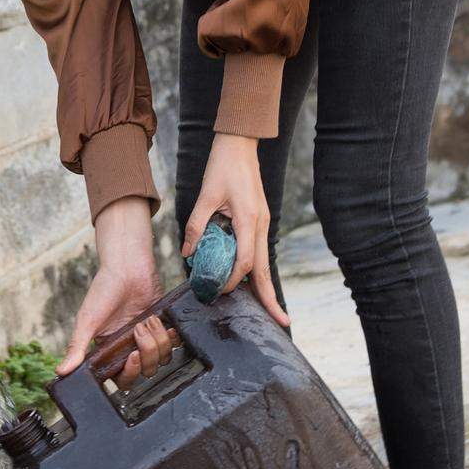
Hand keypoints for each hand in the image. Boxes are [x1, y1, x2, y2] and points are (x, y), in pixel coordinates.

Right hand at [56, 196, 177, 387]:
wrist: (127, 266)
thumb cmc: (103, 290)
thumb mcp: (87, 320)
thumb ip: (76, 347)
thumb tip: (60, 372)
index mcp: (109, 351)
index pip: (123, 379)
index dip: (130, 374)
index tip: (132, 357)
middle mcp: (128, 348)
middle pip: (145, 371)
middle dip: (147, 354)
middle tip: (139, 330)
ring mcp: (147, 338)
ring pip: (162, 359)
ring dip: (158, 340)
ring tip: (148, 320)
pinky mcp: (162, 327)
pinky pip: (174, 345)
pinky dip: (171, 336)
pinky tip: (163, 323)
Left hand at [184, 132, 289, 328]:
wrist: (240, 145)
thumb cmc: (223, 167)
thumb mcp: (205, 195)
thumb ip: (197, 225)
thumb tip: (187, 252)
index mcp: (248, 220)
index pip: (245, 261)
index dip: (233, 280)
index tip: (219, 291)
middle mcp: (260, 225)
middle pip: (264, 269)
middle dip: (271, 297)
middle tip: (281, 323)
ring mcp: (262, 223)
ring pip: (264, 262)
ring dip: (265, 286)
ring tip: (271, 311)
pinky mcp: (259, 220)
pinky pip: (259, 251)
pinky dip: (257, 270)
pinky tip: (252, 282)